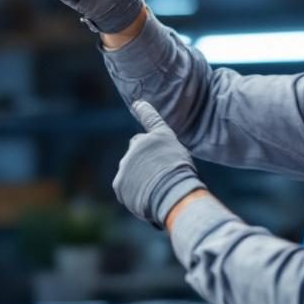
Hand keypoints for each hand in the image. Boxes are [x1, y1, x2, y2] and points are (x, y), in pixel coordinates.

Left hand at [114, 101, 204, 228]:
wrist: (172, 194)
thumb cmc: (184, 179)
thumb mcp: (182, 160)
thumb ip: (163, 156)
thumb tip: (153, 167)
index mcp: (160, 136)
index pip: (151, 119)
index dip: (144, 110)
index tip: (138, 103)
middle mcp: (139, 144)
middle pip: (137, 150)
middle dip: (143, 160)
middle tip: (157, 175)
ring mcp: (127, 162)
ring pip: (131, 170)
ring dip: (139, 178)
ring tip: (155, 191)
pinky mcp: (119, 181)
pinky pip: (125, 187)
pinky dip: (133, 194)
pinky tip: (145, 199)